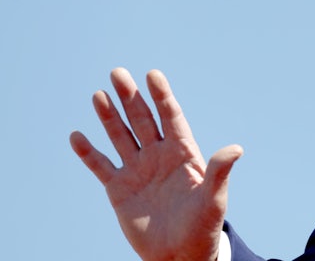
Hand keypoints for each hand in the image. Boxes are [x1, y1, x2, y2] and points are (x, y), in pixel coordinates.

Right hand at [70, 68, 242, 260]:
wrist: (179, 254)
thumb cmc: (202, 226)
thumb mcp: (214, 198)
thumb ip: (220, 171)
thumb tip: (237, 148)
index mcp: (183, 153)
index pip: (171, 117)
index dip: (162, 96)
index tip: (153, 75)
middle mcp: (159, 155)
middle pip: (143, 120)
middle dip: (130, 97)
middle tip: (117, 72)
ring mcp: (137, 170)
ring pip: (120, 136)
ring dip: (109, 116)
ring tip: (99, 94)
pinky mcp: (119, 189)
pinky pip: (100, 166)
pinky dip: (88, 152)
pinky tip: (77, 136)